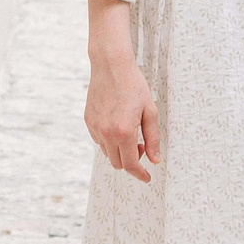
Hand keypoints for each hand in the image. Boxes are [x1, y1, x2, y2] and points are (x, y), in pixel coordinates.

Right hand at [86, 0, 162, 181]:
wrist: (111, 66)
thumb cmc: (134, 86)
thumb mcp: (149, 112)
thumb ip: (153, 139)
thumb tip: (154, 160)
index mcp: (124, 132)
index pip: (131, 164)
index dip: (140, 174)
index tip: (146, 177)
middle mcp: (106, 133)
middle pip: (118, 163)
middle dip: (131, 162)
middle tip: (142, 148)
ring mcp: (95, 128)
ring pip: (107, 153)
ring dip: (119, 151)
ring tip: (130, 134)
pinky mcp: (88, 121)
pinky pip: (99, 141)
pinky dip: (109, 141)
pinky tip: (117, 126)